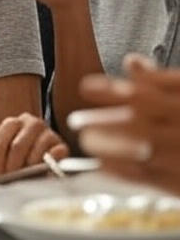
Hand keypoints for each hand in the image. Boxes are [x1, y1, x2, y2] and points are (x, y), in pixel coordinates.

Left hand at [0, 112, 69, 178]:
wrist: (42, 157)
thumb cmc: (14, 157)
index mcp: (12, 124)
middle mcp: (31, 124)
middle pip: (16, 147)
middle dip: (8, 169)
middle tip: (4, 183)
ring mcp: (48, 134)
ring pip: (34, 153)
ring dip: (25, 171)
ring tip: (19, 182)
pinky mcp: (62, 146)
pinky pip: (54, 157)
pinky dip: (46, 168)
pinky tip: (39, 176)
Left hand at [75, 54, 179, 196]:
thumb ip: (162, 81)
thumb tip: (132, 62)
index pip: (147, 92)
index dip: (113, 90)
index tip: (87, 87)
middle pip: (142, 123)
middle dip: (105, 120)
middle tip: (77, 120)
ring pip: (143, 149)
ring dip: (110, 144)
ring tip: (86, 139)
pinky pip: (150, 177)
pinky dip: (123, 170)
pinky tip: (102, 164)